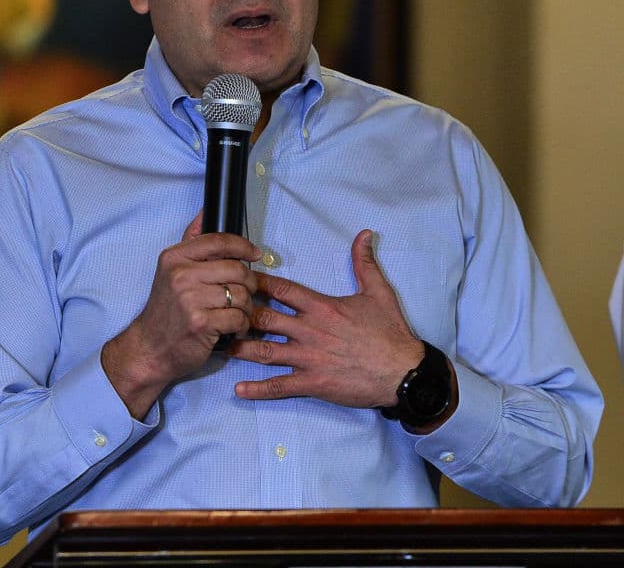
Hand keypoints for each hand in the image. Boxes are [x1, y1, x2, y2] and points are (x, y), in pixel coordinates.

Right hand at [102, 213, 259, 418]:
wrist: (149, 348)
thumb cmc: (165, 310)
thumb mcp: (170, 271)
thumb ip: (190, 242)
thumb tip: (205, 212)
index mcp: (175, 258)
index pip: (220, 241)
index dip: (243, 246)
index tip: (254, 254)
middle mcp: (181, 275)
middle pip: (237, 269)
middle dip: (248, 282)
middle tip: (244, 293)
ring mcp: (190, 300)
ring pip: (241, 295)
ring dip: (245, 307)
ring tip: (235, 313)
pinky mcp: (201, 324)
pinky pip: (239, 318)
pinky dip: (241, 325)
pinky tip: (232, 328)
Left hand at [229, 230, 425, 407]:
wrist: (403, 372)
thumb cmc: (390, 333)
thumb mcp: (378, 292)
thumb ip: (364, 262)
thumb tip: (364, 234)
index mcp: (322, 307)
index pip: (282, 290)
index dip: (257, 283)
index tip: (239, 278)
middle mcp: (310, 331)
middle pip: (265, 319)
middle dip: (240, 314)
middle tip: (221, 311)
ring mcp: (309, 358)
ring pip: (265, 352)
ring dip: (241, 349)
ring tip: (220, 345)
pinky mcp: (313, 382)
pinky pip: (280, 386)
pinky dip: (258, 389)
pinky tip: (238, 389)